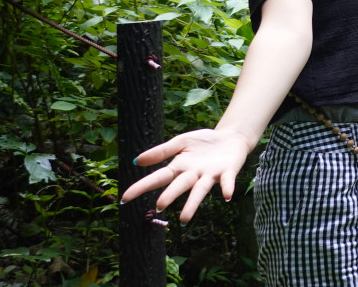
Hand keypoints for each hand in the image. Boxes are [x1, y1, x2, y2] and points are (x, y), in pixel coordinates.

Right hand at [120, 128, 252, 222]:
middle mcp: (194, 175)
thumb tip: (137, 161)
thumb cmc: (204, 142)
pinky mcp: (228, 171)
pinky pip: (227, 181)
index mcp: (180, 167)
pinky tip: (227, 196)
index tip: (125, 198)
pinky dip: (226, 188)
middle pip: (179, 186)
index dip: (142, 187)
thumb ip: (162, 151)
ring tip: (184, 218)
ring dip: (193, 204)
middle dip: (170, 195)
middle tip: (160, 206)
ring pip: (200, 190)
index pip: (159, 177)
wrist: (232, 138)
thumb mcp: (181, 141)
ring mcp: (211, 175)